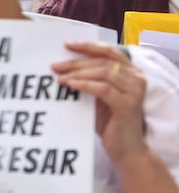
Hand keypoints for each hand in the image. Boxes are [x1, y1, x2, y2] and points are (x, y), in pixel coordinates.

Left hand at [53, 42, 147, 166]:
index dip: (88, 46)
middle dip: (76, 62)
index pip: (109, 51)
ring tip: (59, 77)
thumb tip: (63, 65)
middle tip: (55, 66)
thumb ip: (90, 79)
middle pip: (102, 62)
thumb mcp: (99, 96)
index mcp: (131, 72)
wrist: (125, 148)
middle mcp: (137, 78)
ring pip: (103, 73)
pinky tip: (70, 84)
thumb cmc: (110, 121)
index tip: (67, 45)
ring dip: (77, 73)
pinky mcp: (128, 104)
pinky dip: (85, 84)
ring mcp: (134, 91)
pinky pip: (103, 89)